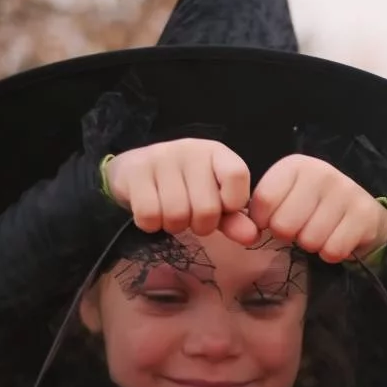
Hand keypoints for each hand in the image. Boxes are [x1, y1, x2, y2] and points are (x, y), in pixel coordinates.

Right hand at [104, 138, 259, 244]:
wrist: (134, 172)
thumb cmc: (183, 188)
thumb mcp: (213, 200)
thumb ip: (234, 219)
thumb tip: (252, 237)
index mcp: (216, 152)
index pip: (237, 176)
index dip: (232, 204)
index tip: (222, 209)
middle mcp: (190, 149)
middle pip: (207, 208)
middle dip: (200, 225)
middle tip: (191, 217)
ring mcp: (160, 157)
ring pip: (177, 215)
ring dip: (174, 226)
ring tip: (171, 214)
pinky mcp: (135, 171)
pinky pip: (149, 215)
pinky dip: (151, 225)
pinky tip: (152, 213)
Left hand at [248, 154, 386, 262]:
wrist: (362, 214)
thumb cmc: (314, 207)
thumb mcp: (286, 197)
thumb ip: (263, 207)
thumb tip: (248, 229)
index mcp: (294, 166)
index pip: (263, 202)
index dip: (264, 221)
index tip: (275, 219)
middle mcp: (321, 172)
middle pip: (283, 225)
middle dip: (290, 235)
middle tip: (302, 227)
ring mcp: (345, 191)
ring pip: (309, 241)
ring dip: (312, 245)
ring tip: (321, 232)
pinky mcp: (364, 214)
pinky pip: (332, 250)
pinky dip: (331, 253)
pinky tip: (336, 239)